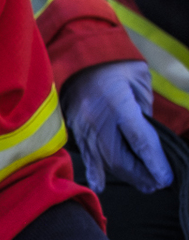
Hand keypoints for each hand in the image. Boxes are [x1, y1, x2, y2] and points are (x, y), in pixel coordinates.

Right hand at [63, 61, 170, 193]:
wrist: (79, 53)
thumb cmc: (115, 62)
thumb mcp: (139, 81)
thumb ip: (143, 111)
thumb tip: (146, 138)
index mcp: (118, 103)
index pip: (139, 141)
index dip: (154, 163)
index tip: (165, 177)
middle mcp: (98, 119)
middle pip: (120, 159)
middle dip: (141, 175)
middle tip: (157, 184)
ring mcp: (83, 126)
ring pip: (104, 161)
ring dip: (125, 176)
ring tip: (143, 185)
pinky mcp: (74, 129)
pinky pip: (86, 155)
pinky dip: (95, 172)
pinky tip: (101, 185)